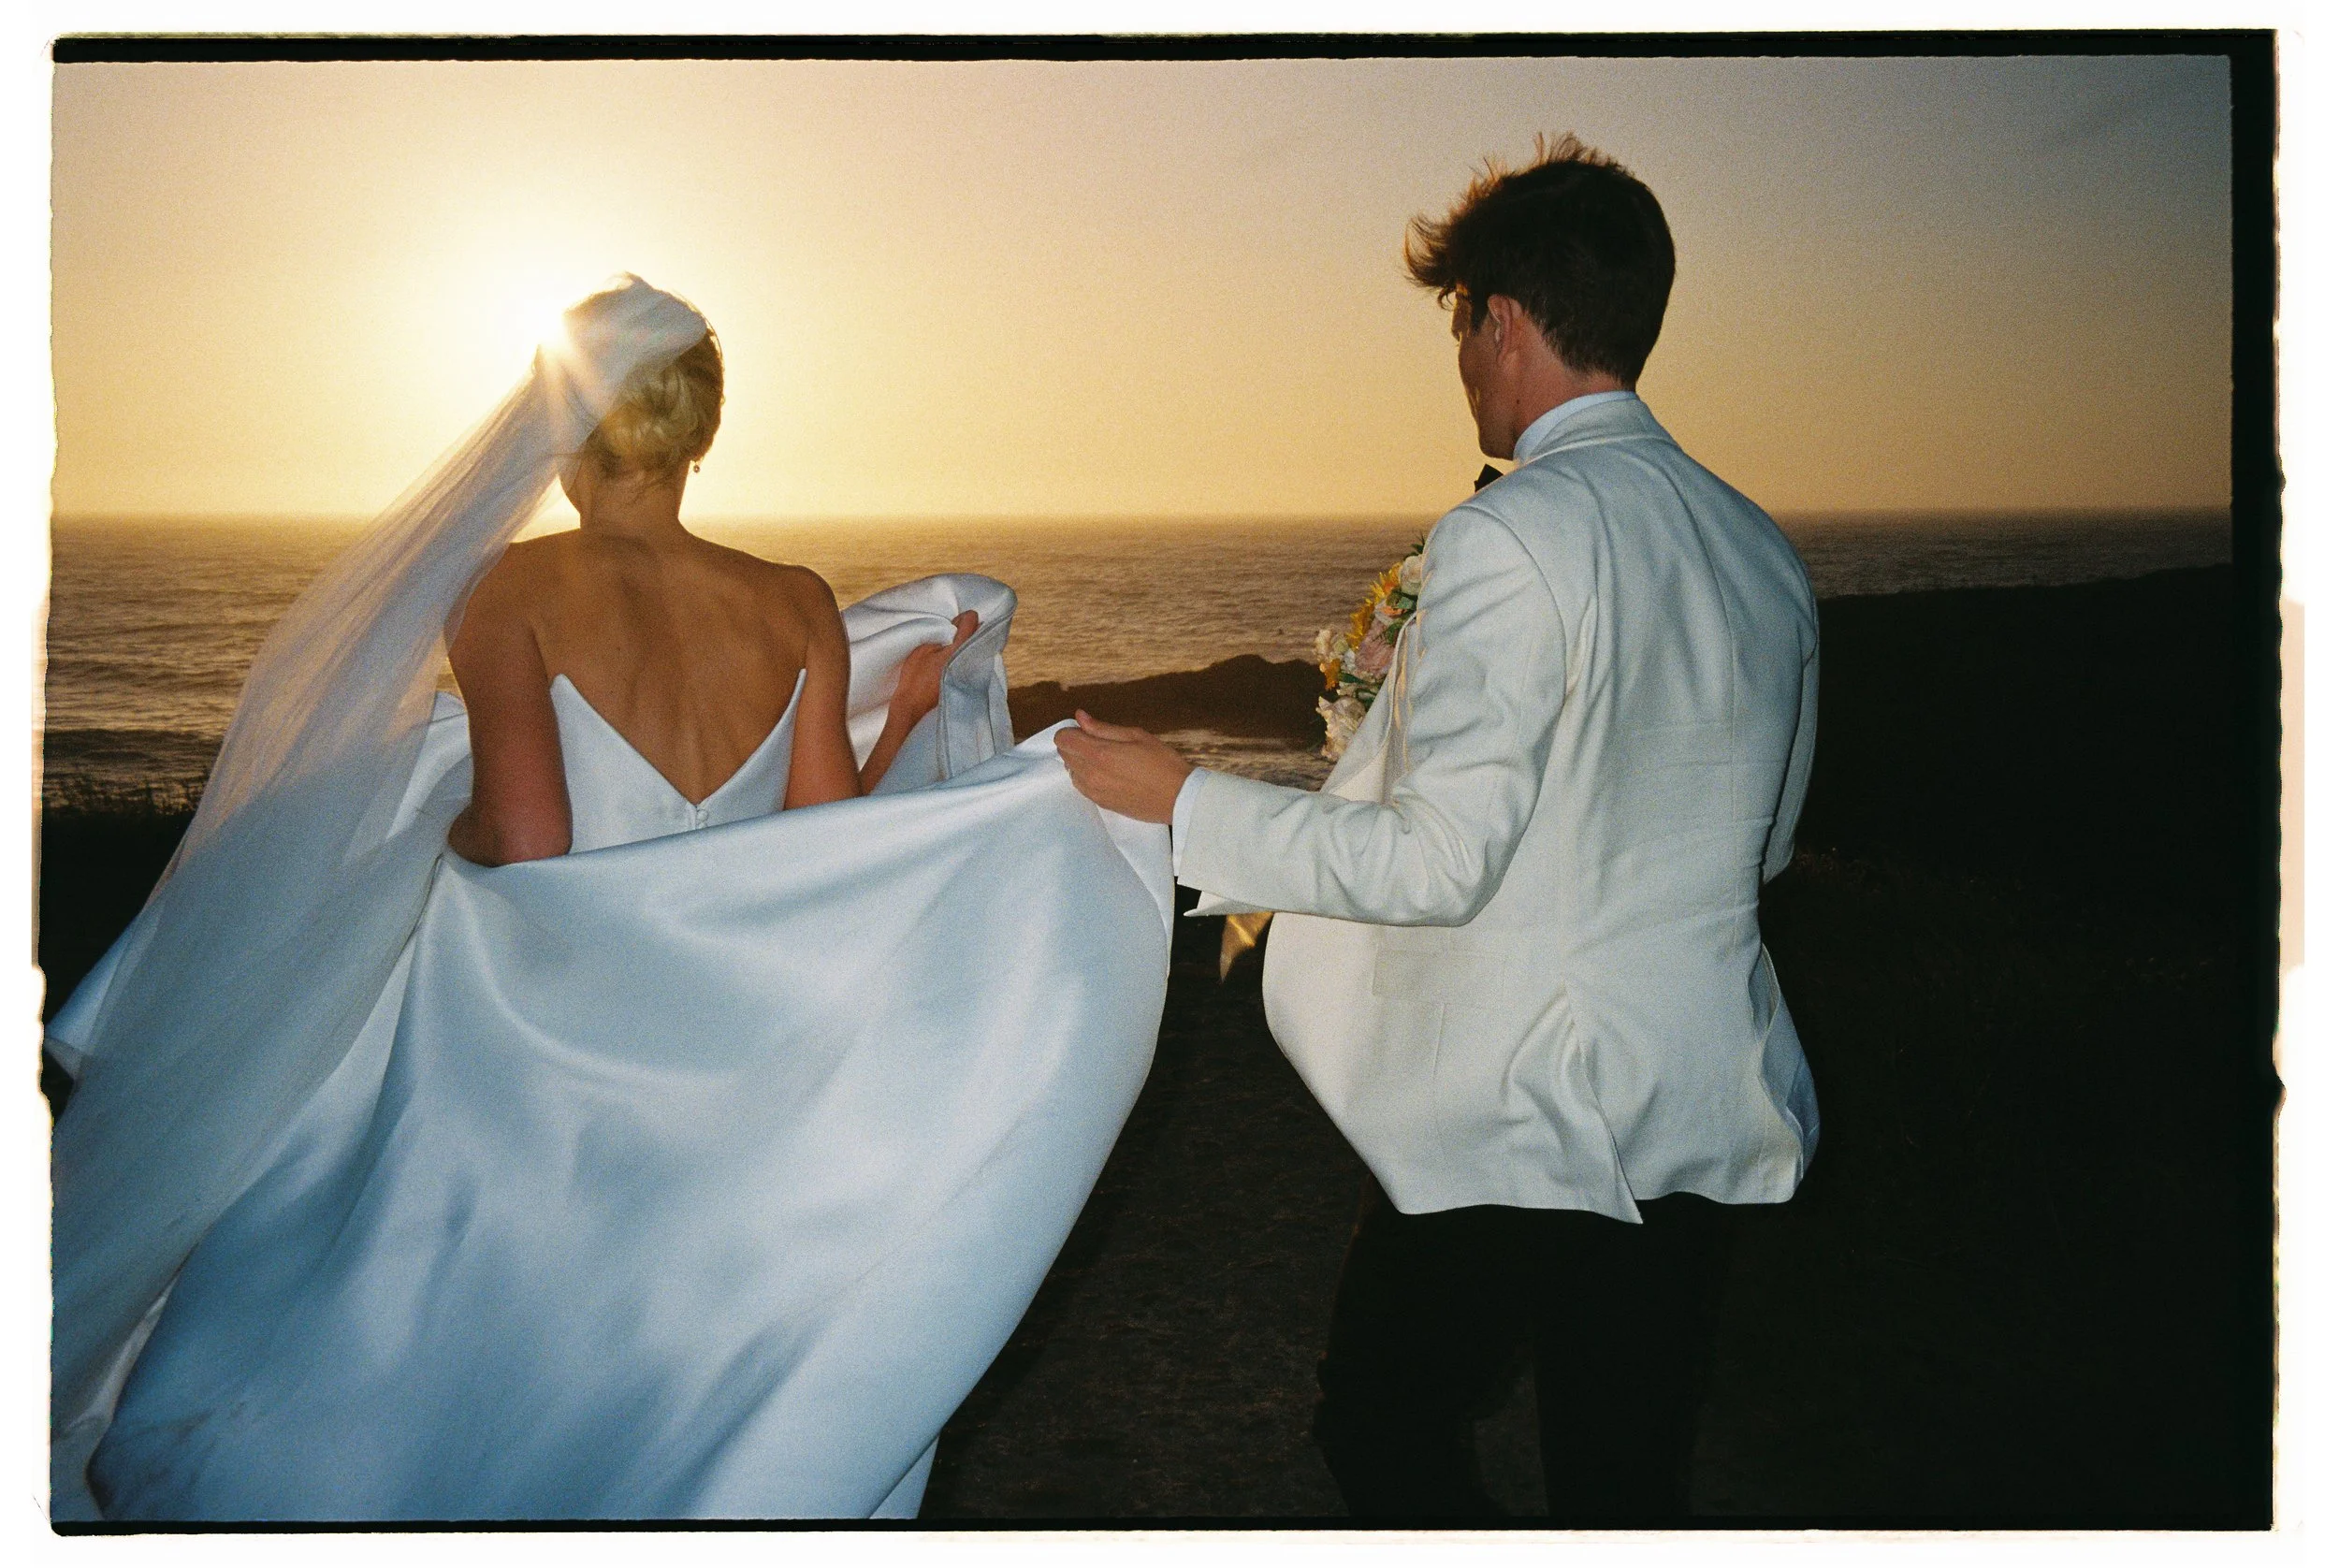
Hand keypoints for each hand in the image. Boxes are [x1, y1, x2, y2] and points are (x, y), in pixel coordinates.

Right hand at [888, 611, 978, 729]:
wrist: (913, 705)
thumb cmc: (916, 676)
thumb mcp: (925, 648)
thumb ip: (943, 635)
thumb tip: (956, 629)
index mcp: (960, 648)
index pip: (972, 622)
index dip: (962, 618)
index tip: (953, 622)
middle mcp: (972, 659)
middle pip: (979, 634)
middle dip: (968, 629)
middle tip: (953, 632)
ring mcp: (973, 672)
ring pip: (978, 648)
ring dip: (968, 643)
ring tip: (953, 645)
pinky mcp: (970, 682)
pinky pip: (975, 661)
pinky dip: (968, 655)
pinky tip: (955, 657)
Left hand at [1053, 710, 1193, 823]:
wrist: (1178, 798)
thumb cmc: (1162, 763)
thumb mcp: (1136, 735)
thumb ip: (1103, 727)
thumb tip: (1080, 717)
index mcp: (1099, 754)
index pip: (1063, 739)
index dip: (1071, 730)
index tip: (1086, 729)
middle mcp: (1091, 775)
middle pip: (1064, 755)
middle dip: (1075, 744)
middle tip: (1098, 741)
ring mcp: (1094, 792)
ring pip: (1071, 771)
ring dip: (1080, 761)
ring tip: (1105, 758)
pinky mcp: (1100, 803)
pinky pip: (1081, 786)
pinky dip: (1086, 776)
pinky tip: (1106, 772)